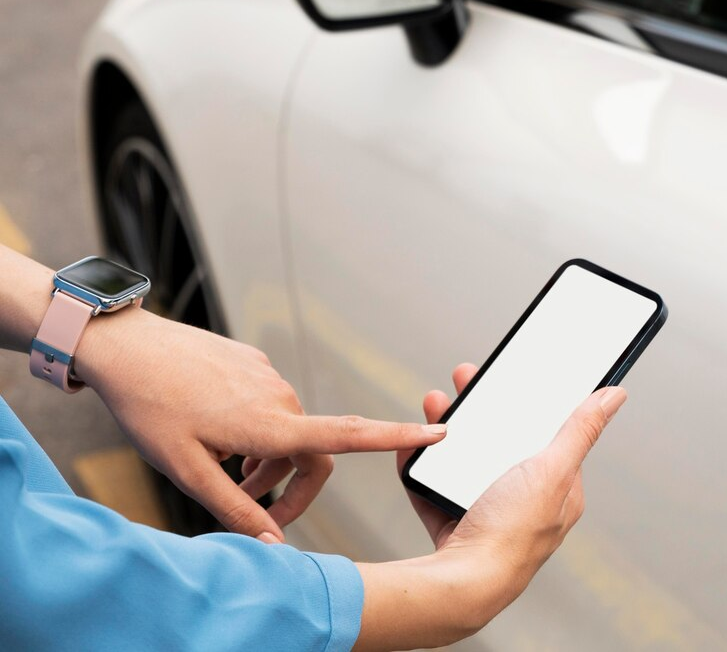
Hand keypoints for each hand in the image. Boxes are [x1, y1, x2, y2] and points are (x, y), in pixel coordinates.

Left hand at [76, 308, 446, 542]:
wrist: (126, 348)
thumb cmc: (151, 409)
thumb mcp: (185, 471)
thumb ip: (234, 508)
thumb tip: (274, 542)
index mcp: (269, 426)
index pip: (348, 436)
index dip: (397, 436)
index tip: (437, 432)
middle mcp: (280, 397)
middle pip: (314, 451)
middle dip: (292, 485)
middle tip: (254, 510)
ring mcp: (268, 376)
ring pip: (289, 430)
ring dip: (269, 460)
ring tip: (225, 472)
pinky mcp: (253, 363)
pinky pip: (270, 405)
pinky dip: (256, 431)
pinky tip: (215, 432)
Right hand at [353, 363, 625, 650]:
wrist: (460, 586)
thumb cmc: (513, 533)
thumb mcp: (552, 469)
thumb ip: (580, 431)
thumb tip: (615, 395)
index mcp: (557, 491)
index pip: (550, 436)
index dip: (530, 403)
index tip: (510, 377)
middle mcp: (524, 503)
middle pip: (503, 443)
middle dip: (482, 410)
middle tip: (464, 381)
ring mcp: (487, 514)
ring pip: (466, 461)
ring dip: (449, 430)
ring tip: (436, 404)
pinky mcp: (453, 525)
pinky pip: (434, 488)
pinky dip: (423, 467)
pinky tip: (415, 448)